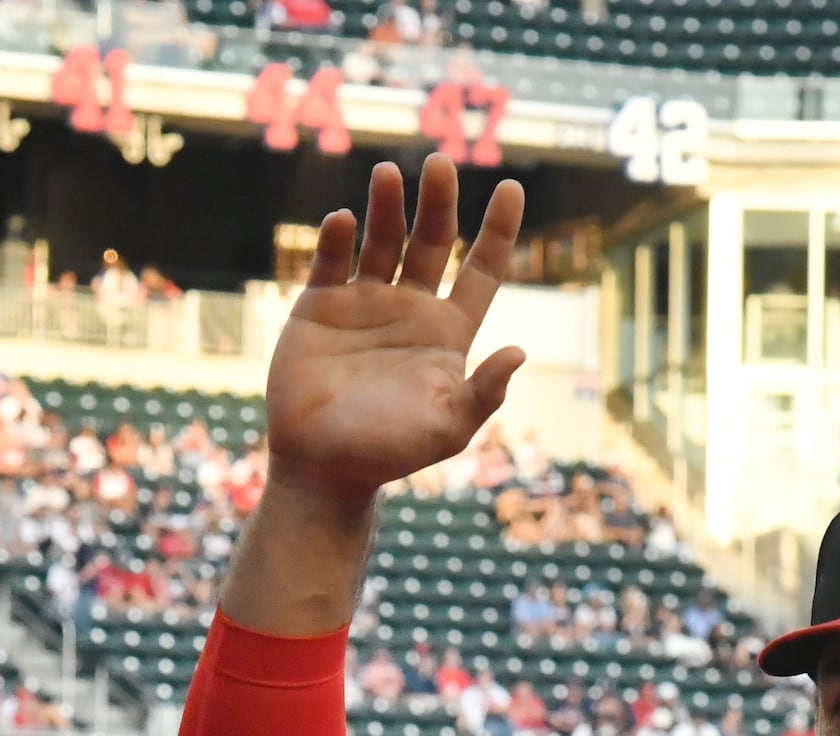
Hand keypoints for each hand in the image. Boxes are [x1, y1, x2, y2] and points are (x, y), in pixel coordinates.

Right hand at [263, 156, 525, 504]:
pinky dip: (338, 238)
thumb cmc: (390, 452)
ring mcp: (364, 304)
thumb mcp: (448, 428)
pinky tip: (345, 220)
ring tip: (387, 174)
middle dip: (438, 202)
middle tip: (440, 163)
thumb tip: (519, 351)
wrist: (323, 467)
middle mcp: (410, 309)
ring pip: (382, 240)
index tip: (512, 187)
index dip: (499, 230)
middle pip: (433, 240)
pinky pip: (332, 260)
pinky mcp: (320, 307)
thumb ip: (484, 393)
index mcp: (447, 332)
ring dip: (386, 205)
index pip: (483, 270)